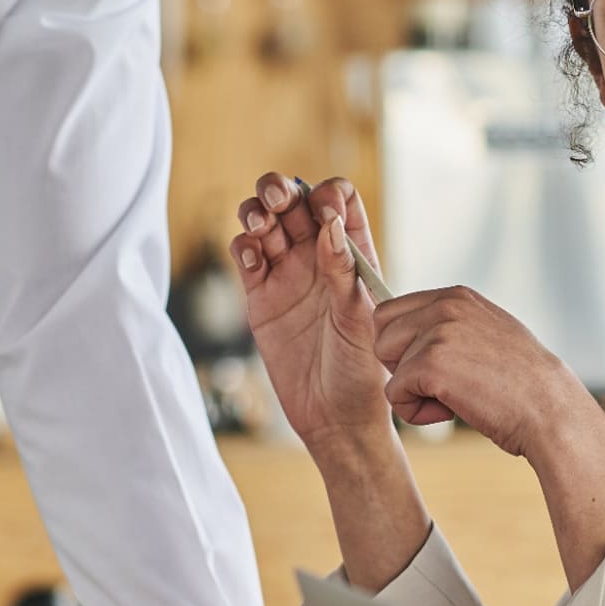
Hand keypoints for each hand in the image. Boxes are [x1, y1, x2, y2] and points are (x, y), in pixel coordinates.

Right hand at [230, 173, 388, 456]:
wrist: (334, 416)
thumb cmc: (362, 369)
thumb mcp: (360, 319)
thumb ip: (343, 271)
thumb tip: (329, 224)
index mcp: (352, 253)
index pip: (339, 201)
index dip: (328, 196)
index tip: (323, 213)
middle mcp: (317, 257)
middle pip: (293, 202)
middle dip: (280, 189)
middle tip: (277, 200)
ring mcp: (286, 275)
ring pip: (263, 223)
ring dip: (256, 211)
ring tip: (258, 224)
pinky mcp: (260, 298)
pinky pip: (245, 258)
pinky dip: (242, 247)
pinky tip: (251, 259)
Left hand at [374, 285, 593, 457]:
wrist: (550, 410)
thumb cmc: (522, 384)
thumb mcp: (487, 334)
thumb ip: (451, 326)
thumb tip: (409, 332)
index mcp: (456, 296)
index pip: (392, 310)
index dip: (403, 346)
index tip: (434, 367)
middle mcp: (445, 307)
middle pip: (381, 333)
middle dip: (400, 365)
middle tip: (441, 383)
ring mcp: (437, 333)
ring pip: (386, 365)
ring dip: (411, 390)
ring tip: (453, 397)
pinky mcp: (430, 365)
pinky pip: (395, 394)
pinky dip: (417, 413)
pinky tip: (453, 411)